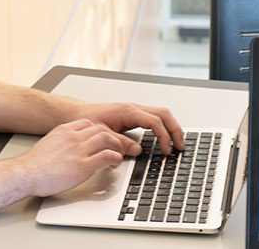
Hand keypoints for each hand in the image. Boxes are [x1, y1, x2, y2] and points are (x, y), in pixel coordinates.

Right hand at [15, 119, 128, 196]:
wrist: (26, 174)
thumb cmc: (34, 164)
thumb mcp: (48, 144)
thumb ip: (61, 142)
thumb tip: (68, 148)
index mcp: (64, 130)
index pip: (89, 123)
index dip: (100, 130)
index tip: (103, 138)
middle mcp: (73, 137)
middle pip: (101, 129)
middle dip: (112, 137)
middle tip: (116, 146)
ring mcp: (79, 150)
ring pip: (107, 139)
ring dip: (116, 146)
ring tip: (117, 155)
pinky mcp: (83, 166)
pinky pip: (107, 156)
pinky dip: (115, 159)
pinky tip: (113, 164)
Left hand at [69, 102, 184, 154]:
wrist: (77, 113)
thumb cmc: (86, 120)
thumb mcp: (102, 135)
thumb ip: (119, 143)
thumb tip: (137, 150)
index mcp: (128, 111)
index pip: (154, 122)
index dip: (163, 137)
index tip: (166, 150)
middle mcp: (133, 108)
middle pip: (164, 114)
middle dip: (175, 130)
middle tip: (181, 146)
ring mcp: (134, 110)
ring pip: (161, 114)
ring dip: (171, 127)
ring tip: (177, 143)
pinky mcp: (133, 115)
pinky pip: (154, 118)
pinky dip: (163, 127)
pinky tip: (164, 138)